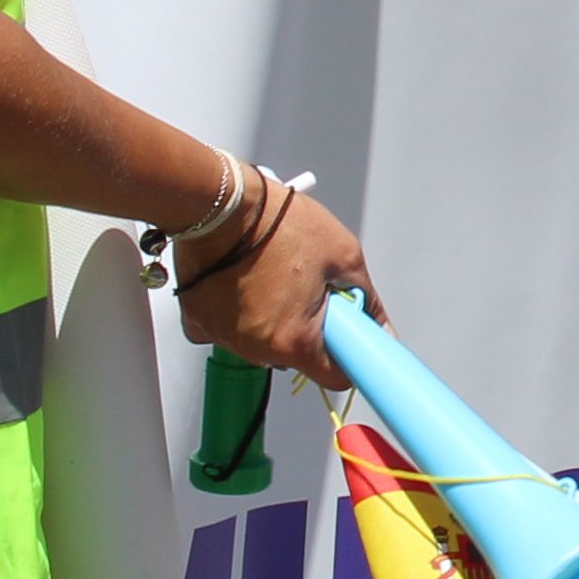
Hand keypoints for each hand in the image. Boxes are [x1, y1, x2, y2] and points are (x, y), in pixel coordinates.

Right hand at [182, 181, 377, 381]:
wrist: (222, 202)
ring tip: (275, 277)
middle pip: (296, 357)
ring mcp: (224, 338)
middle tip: (309, 290)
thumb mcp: (343, 255)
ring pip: (261, 343)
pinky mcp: (198, 322)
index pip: (333, 376)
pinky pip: (228, 329)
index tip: (346, 339)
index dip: (346, 357)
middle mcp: (256, 349)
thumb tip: (380, 326)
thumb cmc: (279, 223)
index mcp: (295, 341)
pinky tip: (244, 282)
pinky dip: (238, 313)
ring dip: (273, 320)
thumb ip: (367, 300)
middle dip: (309, 329)